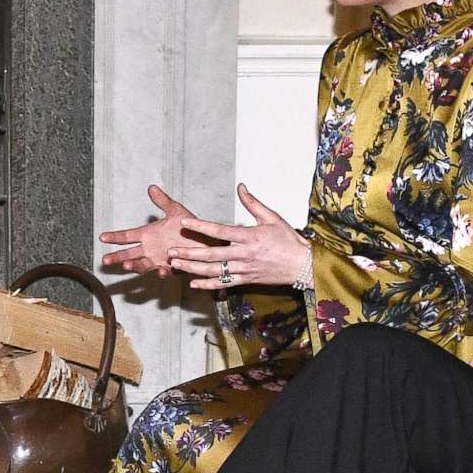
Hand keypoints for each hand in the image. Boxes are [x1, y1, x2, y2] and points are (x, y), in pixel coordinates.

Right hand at [100, 184, 197, 275]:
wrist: (206, 240)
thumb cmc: (190, 226)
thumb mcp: (176, 211)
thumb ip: (163, 201)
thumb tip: (151, 187)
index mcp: (148, 235)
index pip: (127, 236)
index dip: (114, 237)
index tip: (102, 237)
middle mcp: (150, 249)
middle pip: (129, 254)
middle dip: (116, 257)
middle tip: (105, 260)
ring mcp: (159, 260)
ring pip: (142, 265)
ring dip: (134, 266)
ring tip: (126, 265)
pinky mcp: (171, 268)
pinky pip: (164, 272)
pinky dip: (162, 272)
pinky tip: (162, 271)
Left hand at [169, 185, 309, 289]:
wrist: (302, 265)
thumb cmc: (288, 240)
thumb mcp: (272, 217)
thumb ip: (253, 203)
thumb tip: (241, 187)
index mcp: (249, 237)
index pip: (219, 231)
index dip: (199, 227)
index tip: (183, 222)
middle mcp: (244, 254)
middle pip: (210, 254)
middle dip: (188, 253)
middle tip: (170, 251)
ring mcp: (244, 269)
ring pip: (213, 271)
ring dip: (192, 269)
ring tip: (175, 265)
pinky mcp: (246, 280)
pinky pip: (223, 284)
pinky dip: (207, 285)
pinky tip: (193, 283)